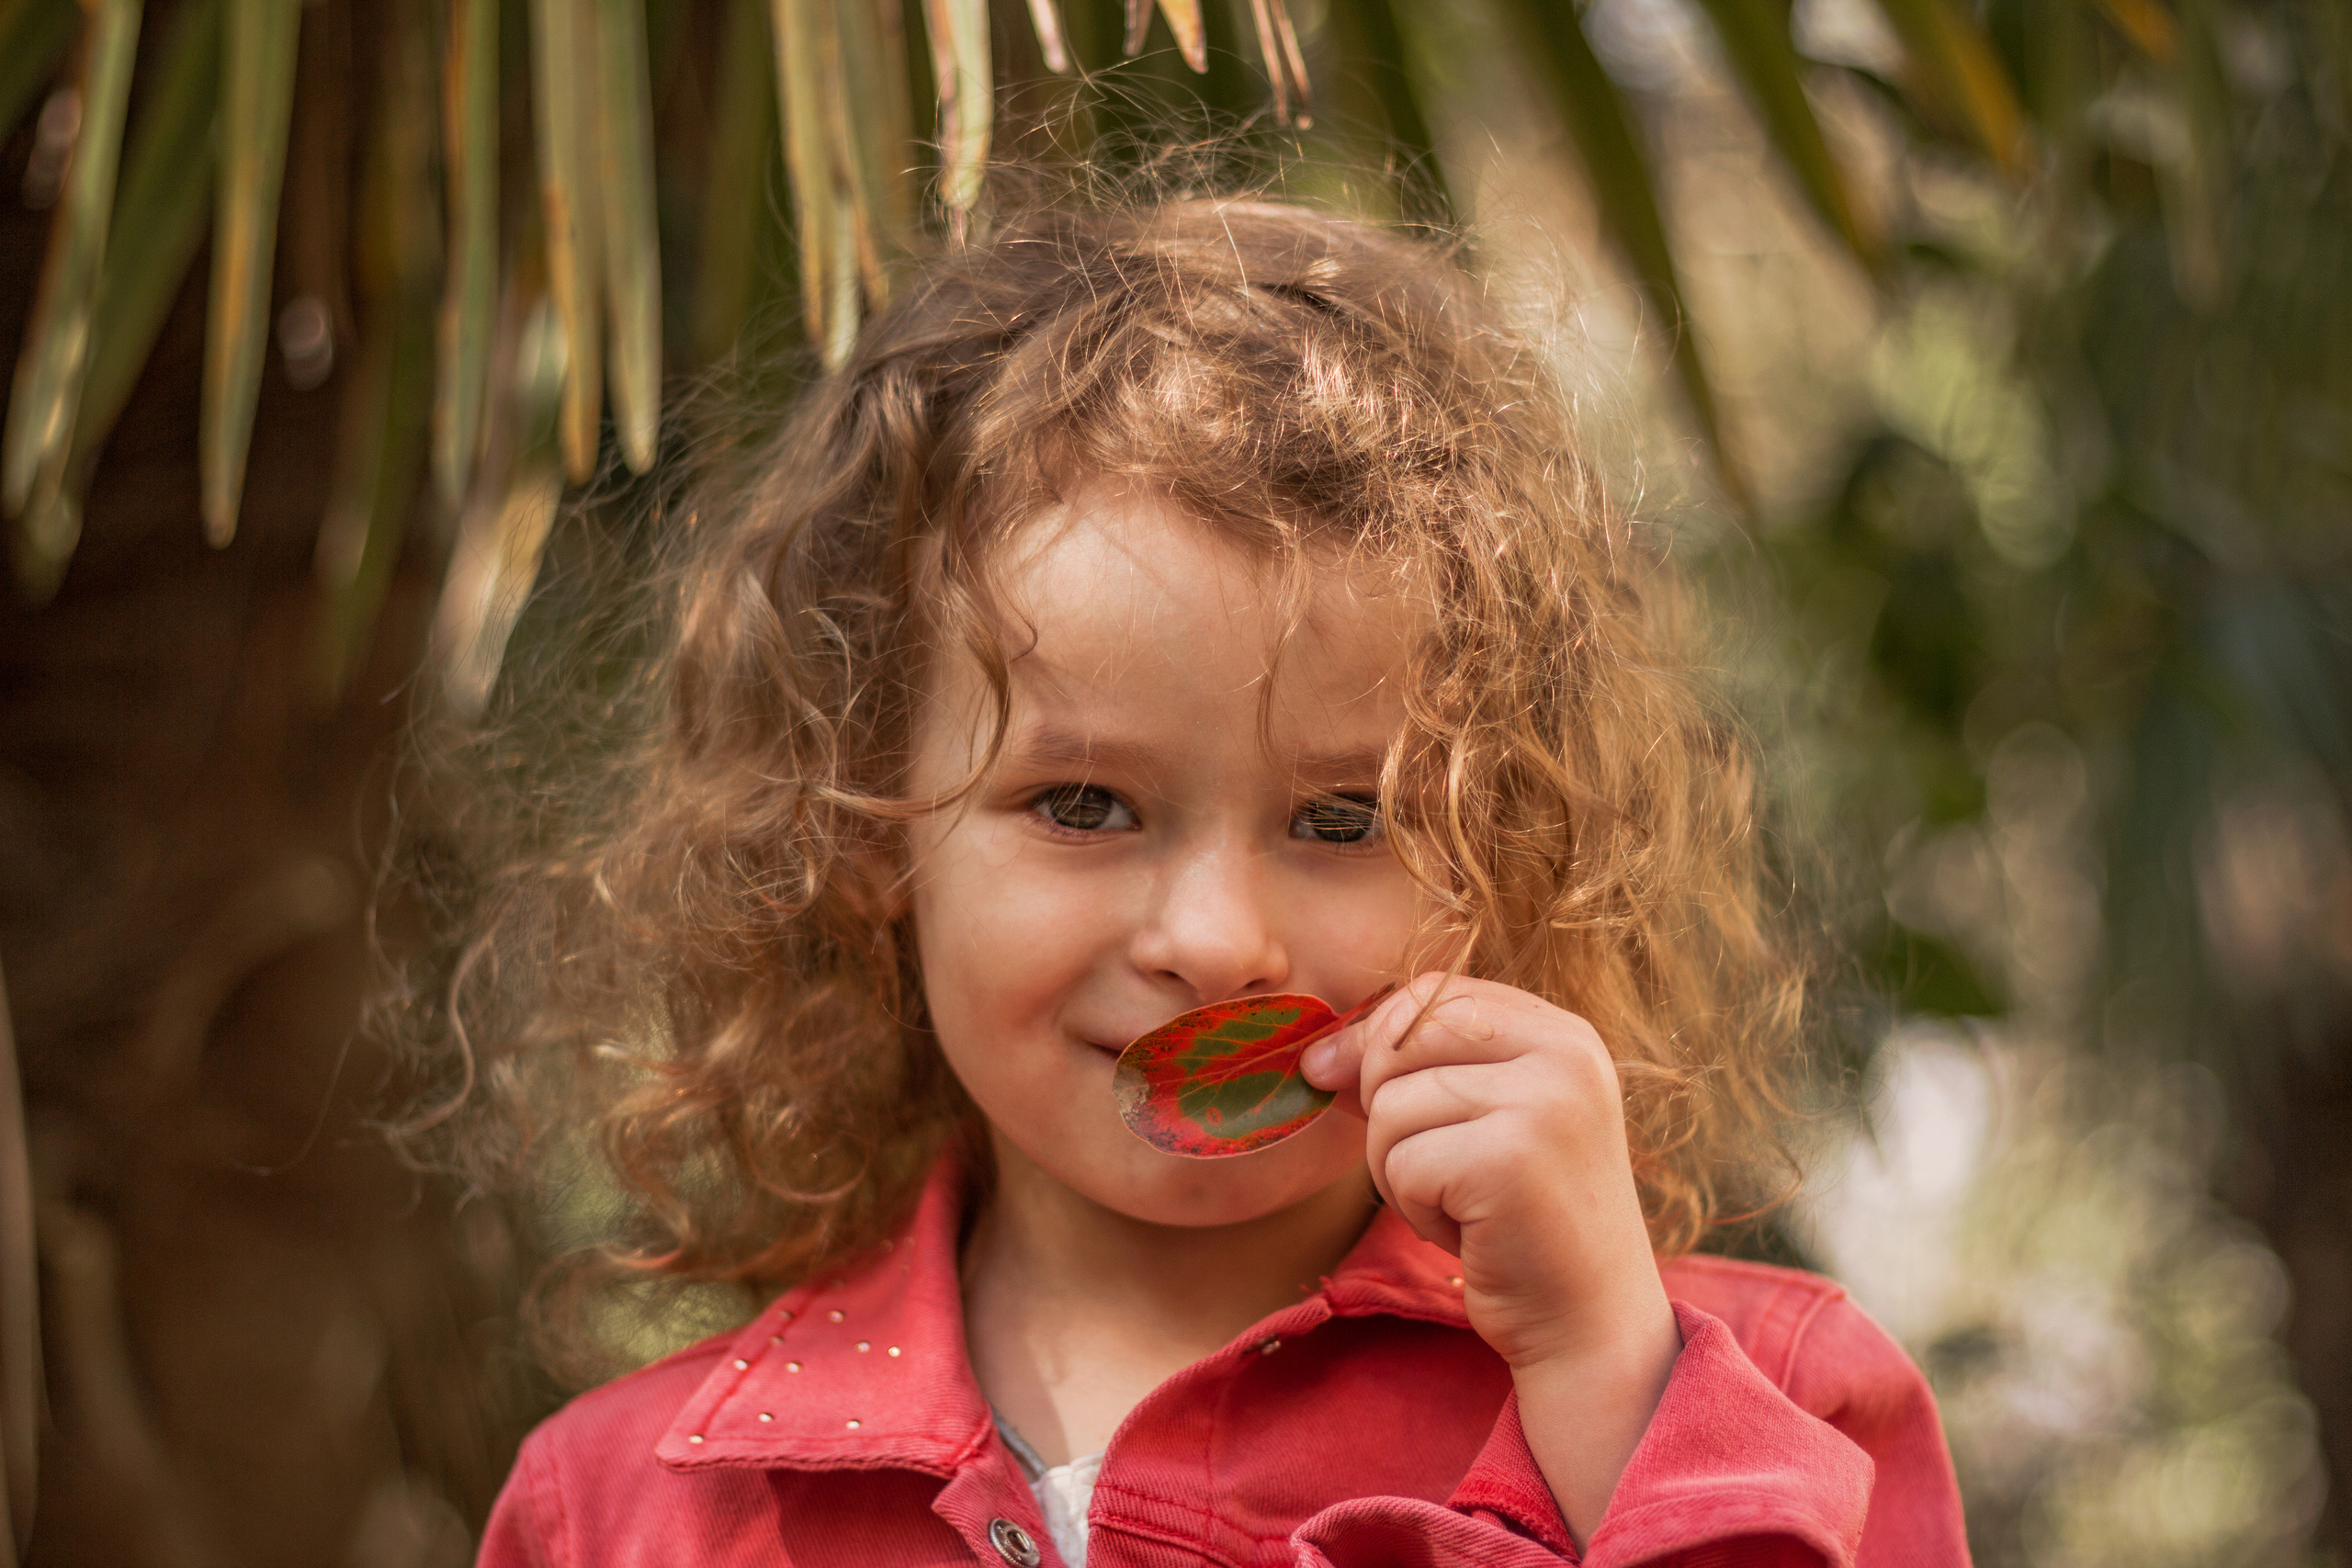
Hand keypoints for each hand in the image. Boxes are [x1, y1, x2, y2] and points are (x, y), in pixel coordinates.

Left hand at [1300, 973, 1682, 1540]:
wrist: (1588, 1324)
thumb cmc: (1520, 1224)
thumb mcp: (1477, 1125)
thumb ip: (1413, 1073)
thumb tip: (1315, 1058)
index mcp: (1561, 1034)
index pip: (1433, 992)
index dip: (1379, 1038)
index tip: (1362, 1094)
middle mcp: (1564, 1055)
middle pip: (1402, 1038)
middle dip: (1385, 1108)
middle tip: (1434, 1169)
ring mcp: (1544, 1103)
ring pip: (1392, 1105)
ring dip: (1400, 1171)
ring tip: (1460, 1205)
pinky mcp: (1511, 1159)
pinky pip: (1402, 1162)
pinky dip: (1414, 1208)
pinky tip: (1467, 1232)